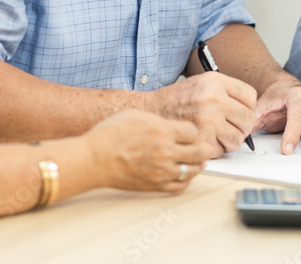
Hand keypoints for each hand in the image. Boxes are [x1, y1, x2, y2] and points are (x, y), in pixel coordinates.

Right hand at [84, 110, 210, 192]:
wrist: (94, 158)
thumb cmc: (110, 134)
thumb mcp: (135, 114)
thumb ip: (158, 119)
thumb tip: (170, 125)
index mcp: (163, 131)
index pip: (193, 132)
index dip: (193, 132)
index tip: (189, 133)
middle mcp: (166, 152)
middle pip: (200, 152)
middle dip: (205, 149)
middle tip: (206, 148)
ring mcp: (162, 171)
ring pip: (193, 170)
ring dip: (197, 165)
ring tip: (196, 161)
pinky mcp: (155, 185)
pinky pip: (180, 186)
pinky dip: (185, 181)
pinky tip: (183, 175)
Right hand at [147, 72, 256, 156]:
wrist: (151, 110)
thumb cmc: (178, 99)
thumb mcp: (203, 82)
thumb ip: (227, 92)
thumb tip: (251, 110)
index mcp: (215, 81)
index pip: (250, 96)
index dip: (246, 106)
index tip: (238, 111)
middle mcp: (213, 99)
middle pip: (248, 120)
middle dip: (241, 127)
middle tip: (228, 127)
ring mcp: (207, 120)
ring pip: (237, 139)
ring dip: (229, 140)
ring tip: (215, 134)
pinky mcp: (200, 139)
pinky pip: (220, 151)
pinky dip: (213, 150)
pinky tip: (202, 139)